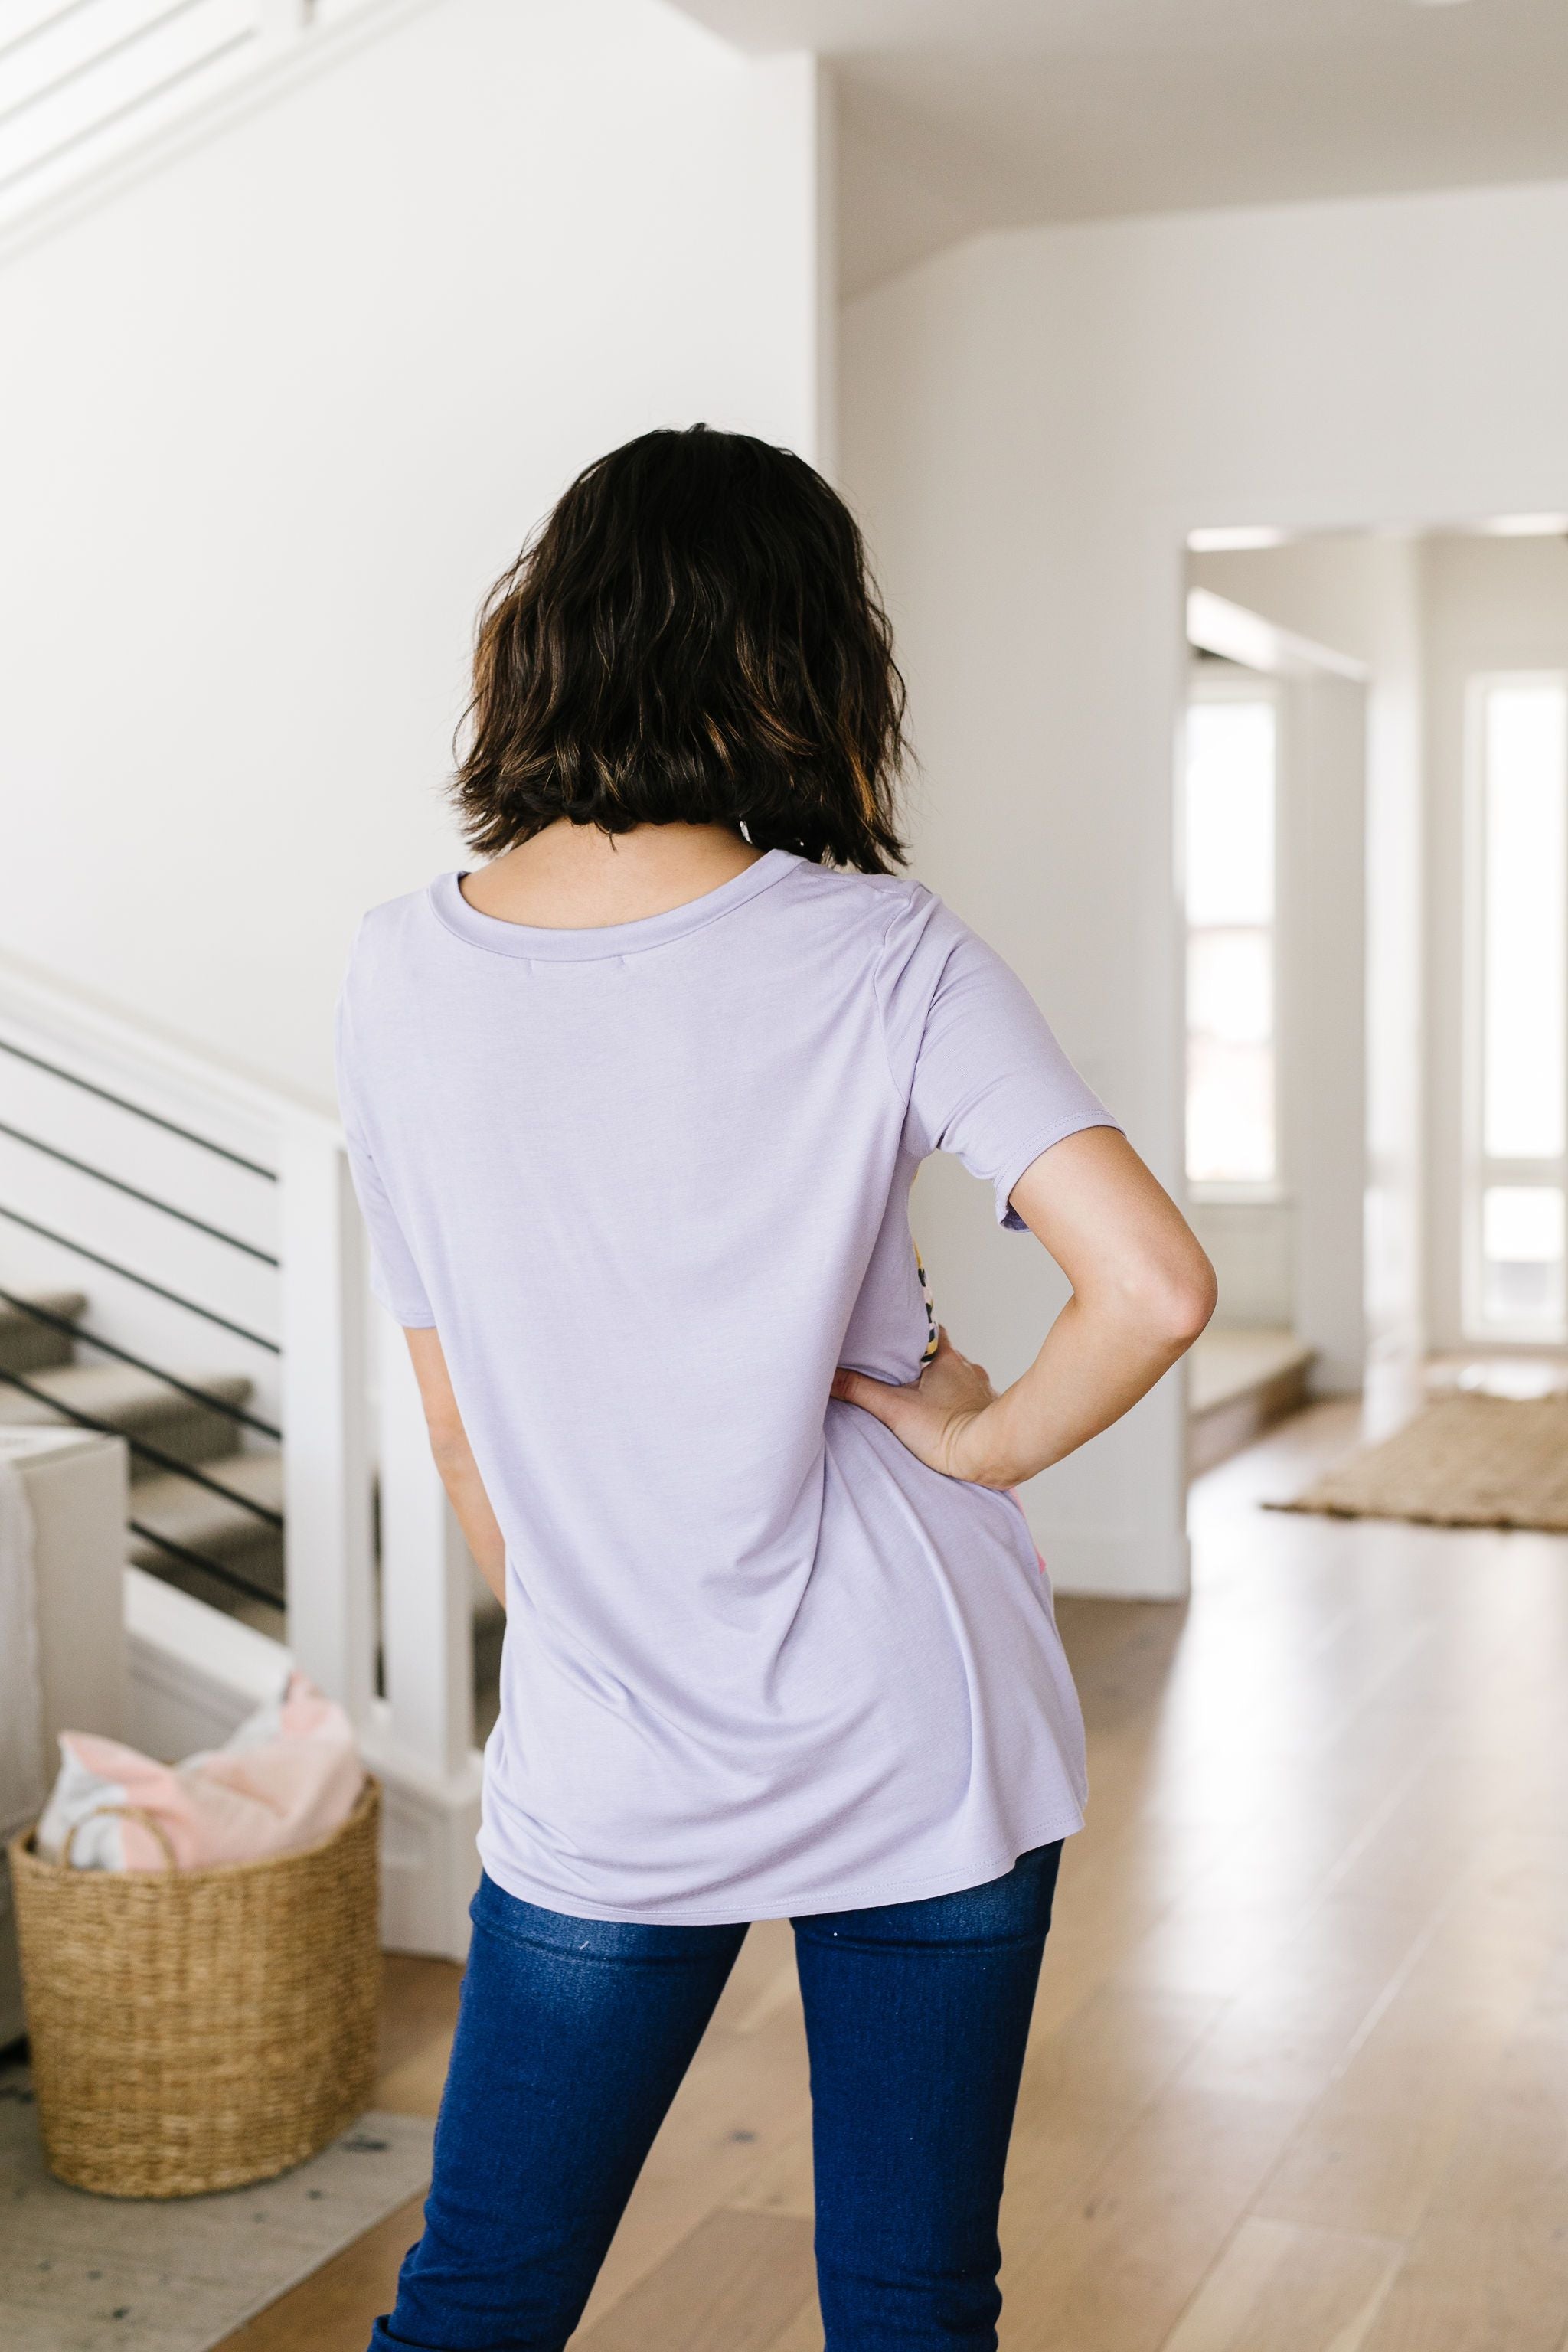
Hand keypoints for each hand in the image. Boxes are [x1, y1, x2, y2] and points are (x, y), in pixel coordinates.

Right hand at [830, 1327, 1006, 1484]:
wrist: (993, 1455)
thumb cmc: (948, 1431)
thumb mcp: (896, 1410)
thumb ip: (860, 1391)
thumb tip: (829, 1377)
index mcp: (946, 1358)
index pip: (930, 1331)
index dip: (913, 1333)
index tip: (897, 1337)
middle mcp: (968, 1369)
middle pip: (942, 1357)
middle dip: (923, 1365)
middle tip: (901, 1374)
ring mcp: (981, 1391)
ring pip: (957, 1380)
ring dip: (941, 1387)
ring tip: (922, 1400)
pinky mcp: (990, 1412)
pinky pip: (970, 1401)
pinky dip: (957, 1405)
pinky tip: (945, 1419)